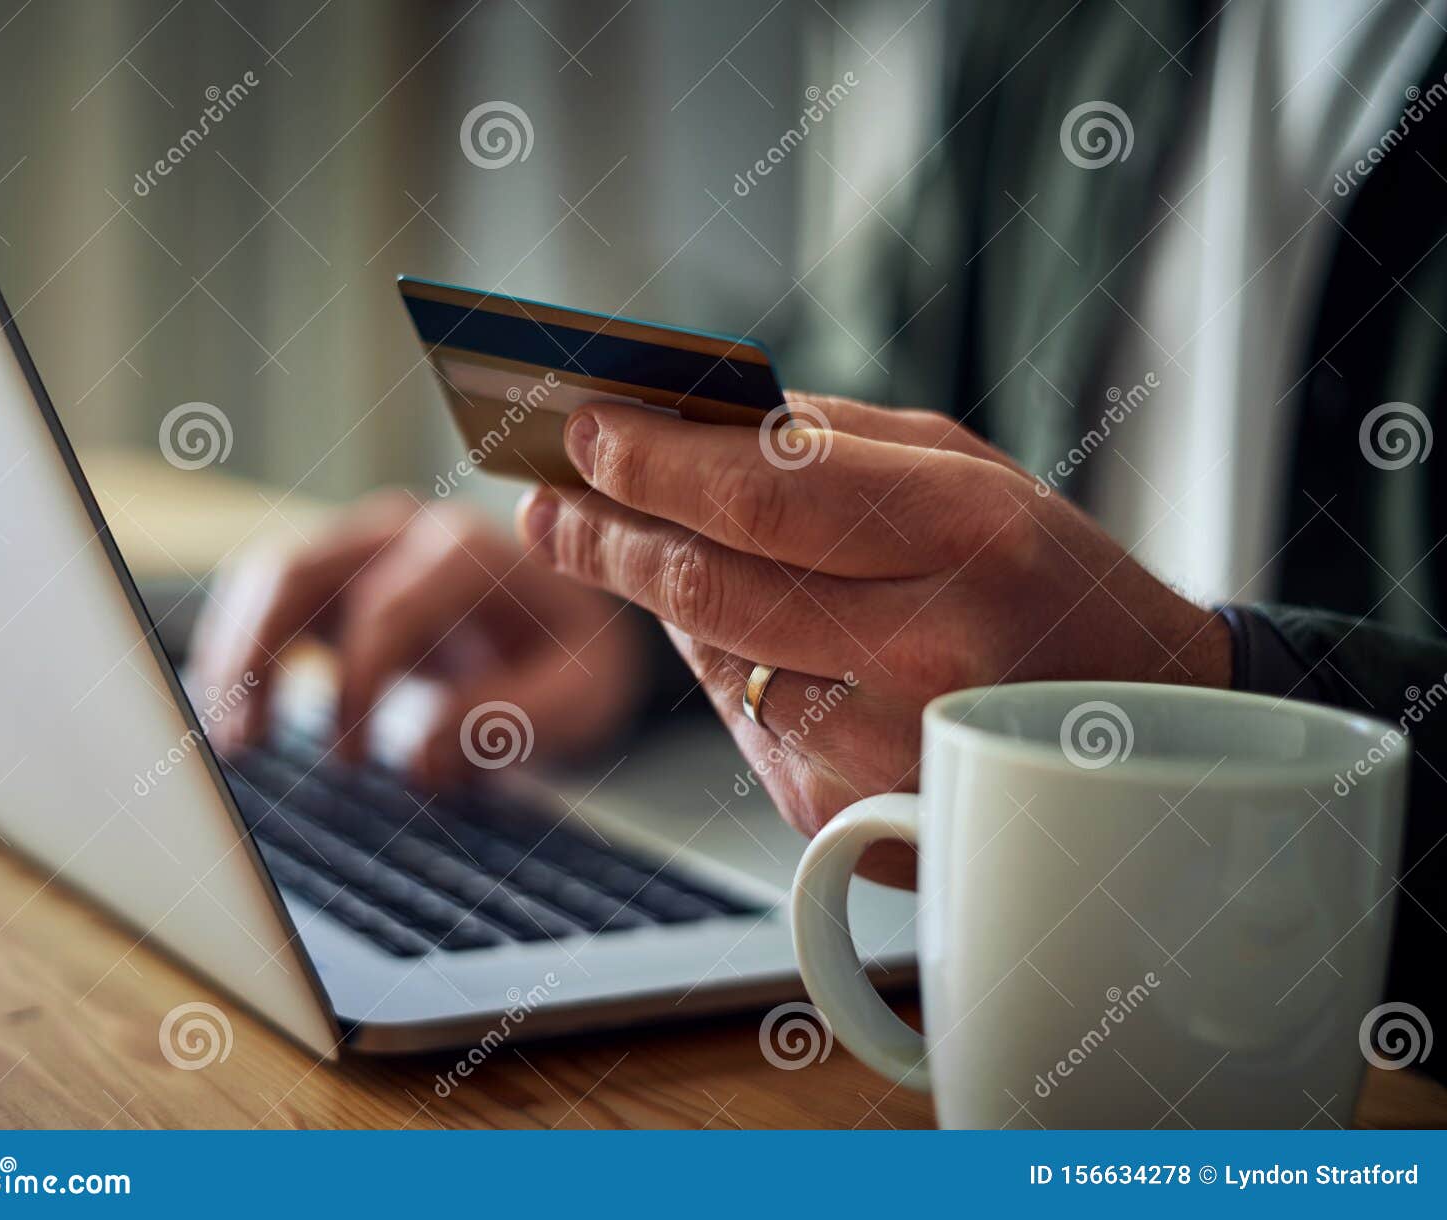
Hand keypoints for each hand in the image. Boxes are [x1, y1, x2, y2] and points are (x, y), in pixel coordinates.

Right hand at [190, 492, 644, 784]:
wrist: (566, 629)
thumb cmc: (573, 660)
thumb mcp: (578, 697)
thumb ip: (512, 720)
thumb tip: (419, 758)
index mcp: (470, 551)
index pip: (389, 606)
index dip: (359, 683)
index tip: (351, 758)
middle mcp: (406, 530)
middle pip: (305, 570)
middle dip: (264, 655)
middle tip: (249, 743)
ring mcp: (363, 543)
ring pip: (270, 576)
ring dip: (235, 652)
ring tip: (232, 739)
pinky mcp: (335, 573)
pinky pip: (264, 596)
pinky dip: (238, 649)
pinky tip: (232, 715)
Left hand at [516, 394, 1230, 886]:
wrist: (1136, 726)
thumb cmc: (1047, 577)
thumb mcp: (968, 473)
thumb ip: (831, 445)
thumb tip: (686, 427)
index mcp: (963, 532)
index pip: (759, 494)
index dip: (651, 462)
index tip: (583, 430)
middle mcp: (923, 647)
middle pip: (706, 585)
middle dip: (605, 537)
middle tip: (551, 505)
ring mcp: (880, 746)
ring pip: (709, 656)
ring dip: (658, 599)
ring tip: (622, 544)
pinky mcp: (843, 812)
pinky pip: (740, 716)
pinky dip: (723, 662)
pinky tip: (739, 627)